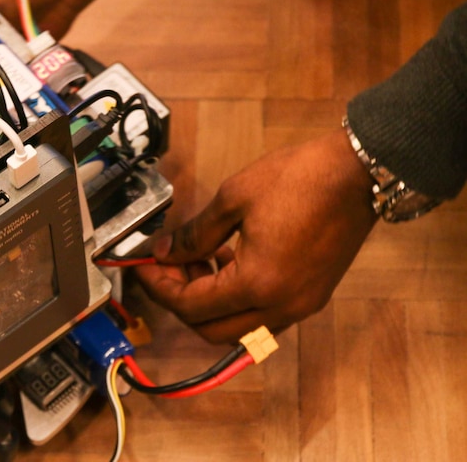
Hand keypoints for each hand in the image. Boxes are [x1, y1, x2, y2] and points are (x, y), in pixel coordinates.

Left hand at [135, 129, 378, 342]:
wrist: (358, 172)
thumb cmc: (299, 179)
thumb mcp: (233, 198)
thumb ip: (193, 234)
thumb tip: (164, 253)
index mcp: (259, 283)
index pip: (192, 306)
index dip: (159, 288)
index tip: (143, 267)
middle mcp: (282, 306)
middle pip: (211, 330)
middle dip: (181, 302)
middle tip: (167, 268)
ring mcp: (301, 305)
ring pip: (238, 328)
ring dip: (210, 304)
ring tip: (196, 261)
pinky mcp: (312, 297)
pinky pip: (263, 315)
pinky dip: (237, 300)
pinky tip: (228, 263)